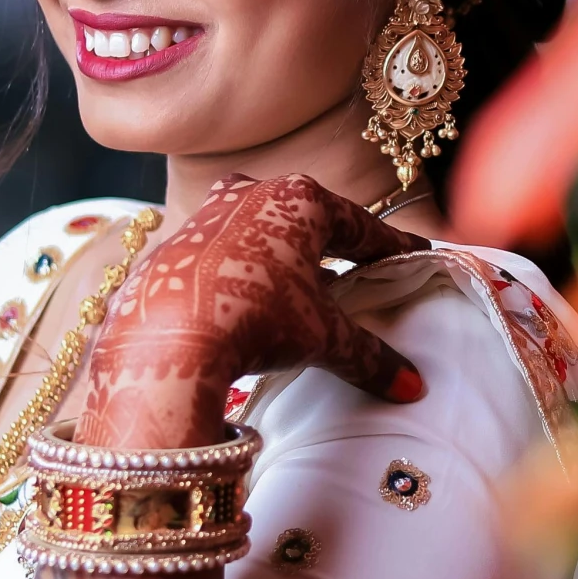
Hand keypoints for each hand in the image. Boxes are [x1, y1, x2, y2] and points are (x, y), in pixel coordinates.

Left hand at [75, 175, 431, 449]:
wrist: (165, 341)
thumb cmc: (256, 319)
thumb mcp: (324, 338)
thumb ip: (370, 356)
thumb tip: (411, 385)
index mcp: (301, 201)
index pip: (361, 225)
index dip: (390, 243)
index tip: (411, 252)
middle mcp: (253, 193)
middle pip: (307, 219)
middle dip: (332, 244)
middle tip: (355, 265)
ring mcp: (206, 214)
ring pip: (258, 229)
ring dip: (282, 255)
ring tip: (300, 286)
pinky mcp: (172, 245)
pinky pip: (219, 253)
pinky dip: (240, 271)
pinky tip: (246, 300)